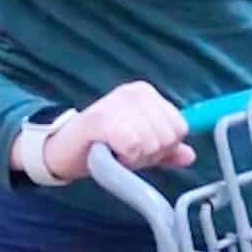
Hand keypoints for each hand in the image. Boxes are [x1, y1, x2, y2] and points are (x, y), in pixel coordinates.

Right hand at [37, 83, 195, 181]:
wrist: (61, 150)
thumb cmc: (102, 145)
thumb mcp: (140, 147)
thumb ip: (166, 150)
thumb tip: (190, 155)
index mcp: (147, 94)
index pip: (180, 127)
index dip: (163, 147)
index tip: (139, 148)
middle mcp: (135, 92)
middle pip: (168, 137)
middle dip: (149, 154)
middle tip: (124, 151)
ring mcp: (118, 103)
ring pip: (152, 144)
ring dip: (134, 158)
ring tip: (115, 151)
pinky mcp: (102, 119)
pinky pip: (133, 147)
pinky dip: (124, 158)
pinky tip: (109, 154)